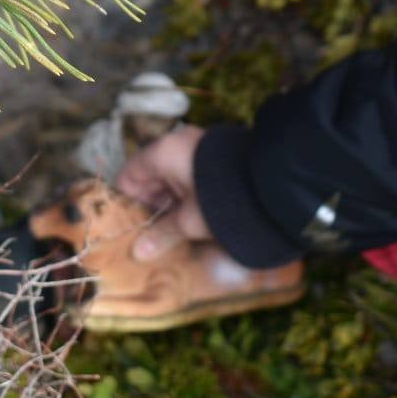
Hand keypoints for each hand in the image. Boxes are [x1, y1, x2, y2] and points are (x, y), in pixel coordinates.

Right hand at [115, 126, 210, 261]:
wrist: (270, 183)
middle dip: (151, 207)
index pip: (128, 176)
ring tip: (173, 230)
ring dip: (170, 203)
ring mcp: (195, 147)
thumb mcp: (189, 220)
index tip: (130, 228)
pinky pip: (188, 175)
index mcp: (162, 152)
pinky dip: (186, 195)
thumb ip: (162, 234)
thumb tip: (138, 253)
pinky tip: (191, 218)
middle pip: (149, 177)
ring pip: (170, 178)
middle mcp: (175, 144)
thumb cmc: (220, 200)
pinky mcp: (212, 156)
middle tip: (152, 235)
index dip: (126, 203)